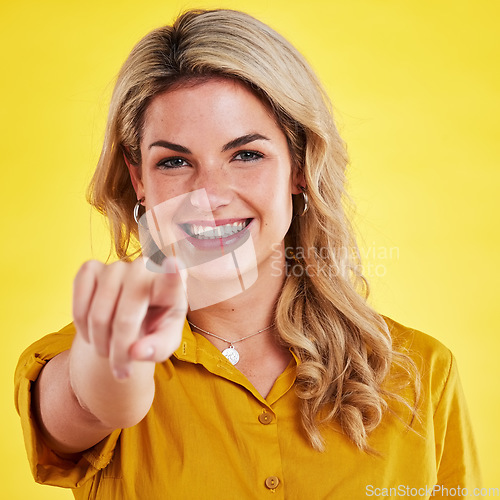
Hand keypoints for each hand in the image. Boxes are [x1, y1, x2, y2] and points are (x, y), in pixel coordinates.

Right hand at [72, 257, 186, 379]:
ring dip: (100, 345)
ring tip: (109, 352)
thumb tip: (136, 352)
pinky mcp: (90, 268)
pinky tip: (94, 333)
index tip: (173, 264)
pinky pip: (78, 306)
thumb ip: (158, 348)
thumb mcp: (165, 341)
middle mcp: (144, 269)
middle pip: (125, 319)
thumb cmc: (156, 325)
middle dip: (119, 353)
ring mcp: (116, 266)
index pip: (173, 277)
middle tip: (122, 371)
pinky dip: (82, 328)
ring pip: (98, 316)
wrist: (134, 312)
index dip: (172, 272)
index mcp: (172, 285)